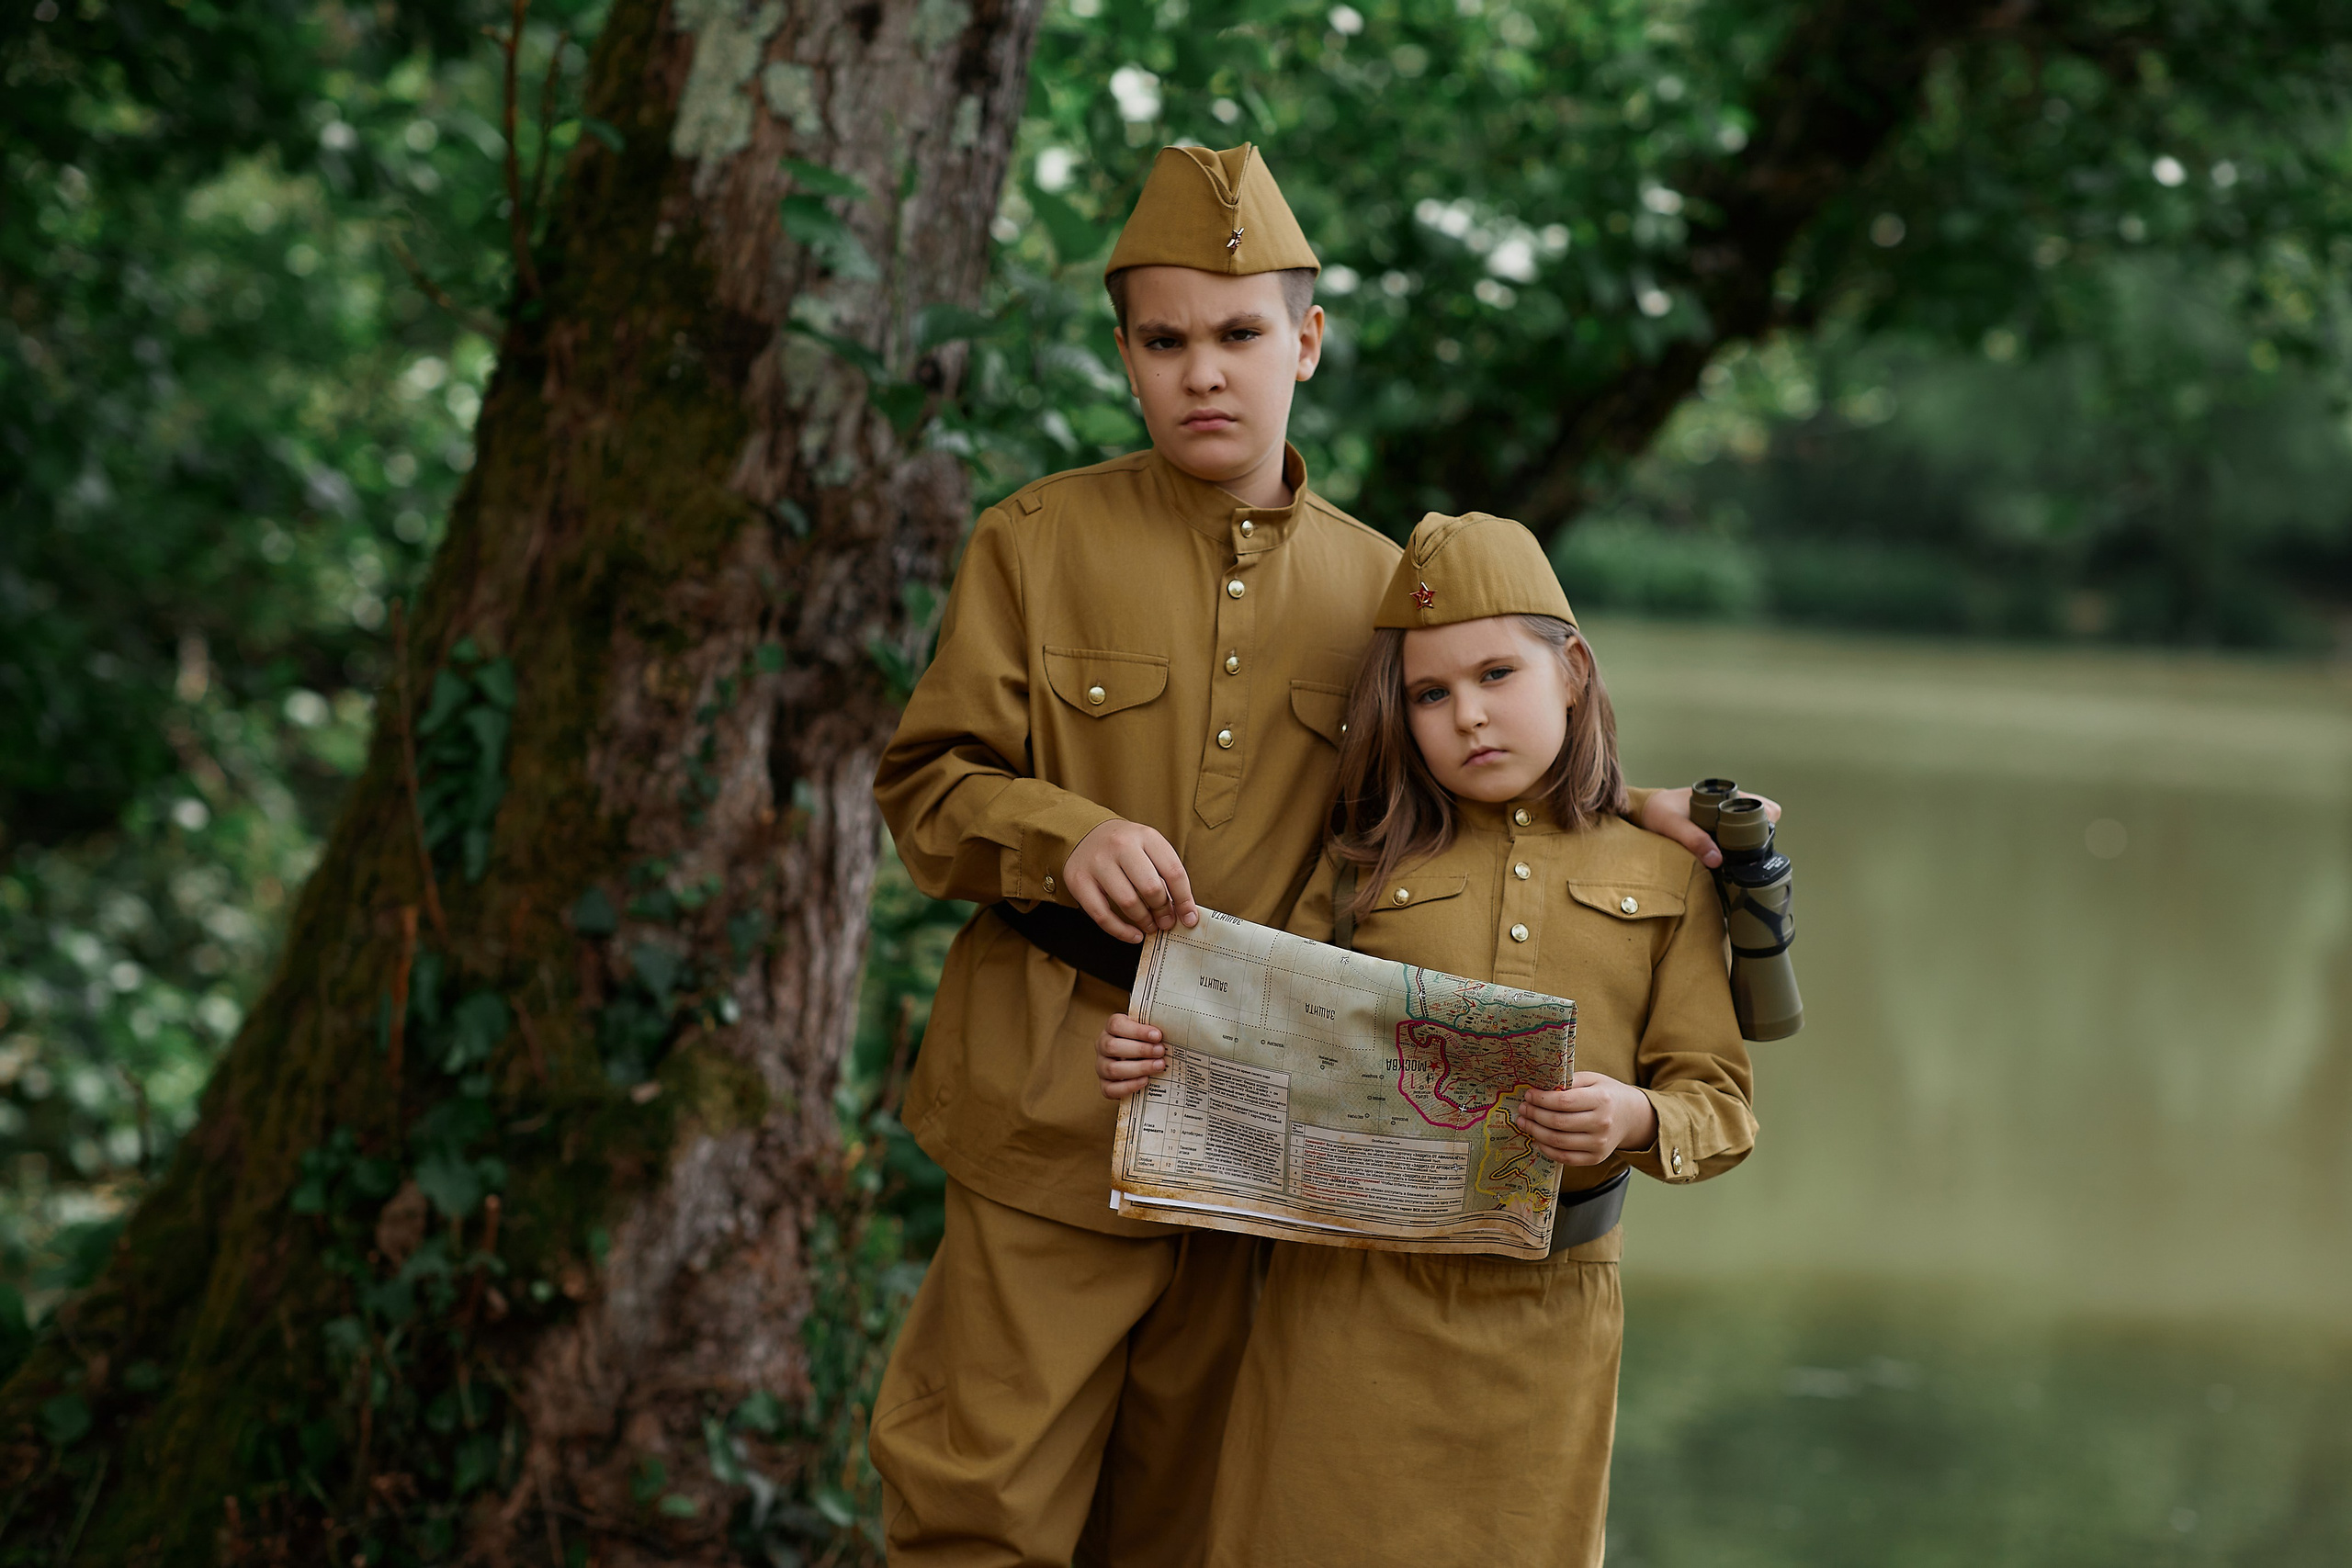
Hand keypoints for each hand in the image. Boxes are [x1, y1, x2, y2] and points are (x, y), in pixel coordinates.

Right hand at [1065, 819, 1198, 941]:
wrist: (1085, 833)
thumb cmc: (1125, 847)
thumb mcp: (1149, 848)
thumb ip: (1165, 875)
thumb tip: (1183, 913)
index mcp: (1145, 836)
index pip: (1174, 872)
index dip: (1184, 900)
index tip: (1189, 918)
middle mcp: (1120, 846)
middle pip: (1151, 888)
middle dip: (1163, 911)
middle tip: (1166, 922)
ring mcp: (1097, 863)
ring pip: (1128, 902)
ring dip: (1144, 921)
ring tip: (1150, 926)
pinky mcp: (1079, 881)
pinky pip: (1102, 915)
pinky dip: (1121, 931)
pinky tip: (1134, 934)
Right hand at [1097, 1012, 1168, 1099]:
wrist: (1139, 1060)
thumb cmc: (1145, 1042)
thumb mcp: (1147, 1032)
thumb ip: (1153, 1030)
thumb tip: (1173, 1030)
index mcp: (1111, 1028)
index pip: (1117, 1025)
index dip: (1137, 1031)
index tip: (1158, 1036)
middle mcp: (1102, 1046)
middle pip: (1113, 1047)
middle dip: (1140, 1050)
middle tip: (1161, 1051)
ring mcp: (1101, 1066)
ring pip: (1112, 1069)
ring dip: (1138, 1068)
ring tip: (1158, 1066)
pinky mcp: (1104, 1085)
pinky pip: (1110, 1089)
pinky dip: (1129, 1086)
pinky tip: (1146, 1081)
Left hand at [1513, 1072, 1656, 1165]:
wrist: (1631, 1116)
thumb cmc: (1607, 1094)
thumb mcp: (1593, 1079)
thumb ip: (1569, 1081)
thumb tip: (1540, 1086)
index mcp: (1601, 1100)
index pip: (1564, 1102)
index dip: (1541, 1099)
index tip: (1528, 1095)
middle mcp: (1602, 1123)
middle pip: (1558, 1123)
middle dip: (1535, 1115)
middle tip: (1523, 1109)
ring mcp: (1600, 1144)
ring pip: (1559, 1142)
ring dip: (1536, 1132)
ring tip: (1524, 1122)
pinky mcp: (1596, 1158)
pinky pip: (1565, 1158)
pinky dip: (1547, 1149)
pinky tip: (1537, 1139)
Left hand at [1637, 786, 1781, 868]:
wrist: (1644, 809)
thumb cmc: (1659, 811)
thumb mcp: (1673, 825)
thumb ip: (1694, 840)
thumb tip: (1718, 860)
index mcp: (1725, 797)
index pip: (1766, 807)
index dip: (1770, 823)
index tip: (1761, 839)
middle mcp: (1729, 805)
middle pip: (1761, 820)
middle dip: (1760, 836)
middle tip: (1749, 852)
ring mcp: (1724, 815)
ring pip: (1749, 829)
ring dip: (1747, 842)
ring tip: (1738, 856)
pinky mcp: (1715, 826)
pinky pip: (1735, 834)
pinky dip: (1736, 844)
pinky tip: (1727, 856)